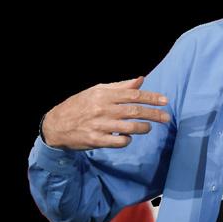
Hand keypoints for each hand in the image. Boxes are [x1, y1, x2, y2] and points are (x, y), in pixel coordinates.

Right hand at [41, 76, 170, 149]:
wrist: (55, 124)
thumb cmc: (80, 105)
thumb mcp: (97, 91)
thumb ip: (120, 86)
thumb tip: (140, 79)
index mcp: (104, 95)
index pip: (133, 95)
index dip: (151, 97)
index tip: (165, 100)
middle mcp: (103, 109)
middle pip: (135, 111)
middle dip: (154, 114)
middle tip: (166, 117)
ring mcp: (99, 126)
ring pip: (129, 128)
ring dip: (143, 128)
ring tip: (148, 127)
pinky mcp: (96, 140)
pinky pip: (118, 142)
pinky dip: (127, 140)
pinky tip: (128, 137)